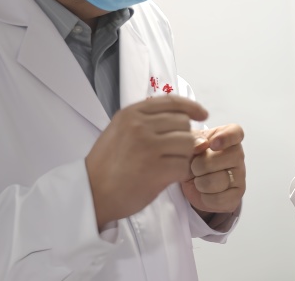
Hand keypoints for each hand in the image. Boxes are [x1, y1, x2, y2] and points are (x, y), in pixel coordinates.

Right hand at [85, 95, 207, 230]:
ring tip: (169, 164)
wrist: (91, 193)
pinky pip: (184, 166)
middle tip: (174, 152)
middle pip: (183, 123)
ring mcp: (148, 147)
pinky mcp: (156, 170)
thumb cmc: (108, 164)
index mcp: (131, 113)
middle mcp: (139, 126)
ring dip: (184, 156)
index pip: (172, 102)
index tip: (203, 114)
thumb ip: (151, 123)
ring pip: (188, 143)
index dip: (192, 107)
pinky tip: (168, 177)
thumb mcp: (122, 131)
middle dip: (184, 137)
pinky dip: (181, 173)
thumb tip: (190, 122)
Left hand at [181, 124, 245, 220]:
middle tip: (196, 167)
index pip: (235, 133)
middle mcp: (238, 155)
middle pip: (216, 160)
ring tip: (200, 179)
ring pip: (214, 181)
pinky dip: (205, 198)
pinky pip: (217, 199)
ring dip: (200, 183)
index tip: (212, 144)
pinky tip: (206, 192)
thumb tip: (202, 144)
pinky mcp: (237, 195)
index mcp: (229, 138)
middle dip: (198, 166)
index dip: (225, 138)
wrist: (194, 182)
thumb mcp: (191, 145)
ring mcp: (240, 176)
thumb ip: (193, 139)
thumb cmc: (195, 158)